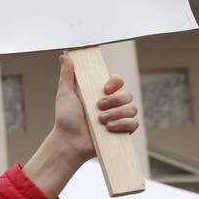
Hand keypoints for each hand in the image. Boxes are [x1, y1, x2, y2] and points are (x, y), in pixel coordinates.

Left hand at [23, 54, 137, 198]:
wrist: (69, 142)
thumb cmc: (65, 119)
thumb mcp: (65, 94)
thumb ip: (67, 75)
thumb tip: (64, 56)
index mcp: (100, 93)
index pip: (118, 81)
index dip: (116, 82)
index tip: (106, 88)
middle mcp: (112, 104)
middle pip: (127, 94)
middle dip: (114, 101)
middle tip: (98, 107)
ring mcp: (119, 118)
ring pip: (132, 108)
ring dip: (116, 114)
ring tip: (100, 121)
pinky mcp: (123, 131)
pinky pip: (134, 123)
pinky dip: (122, 125)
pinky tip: (109, 128)